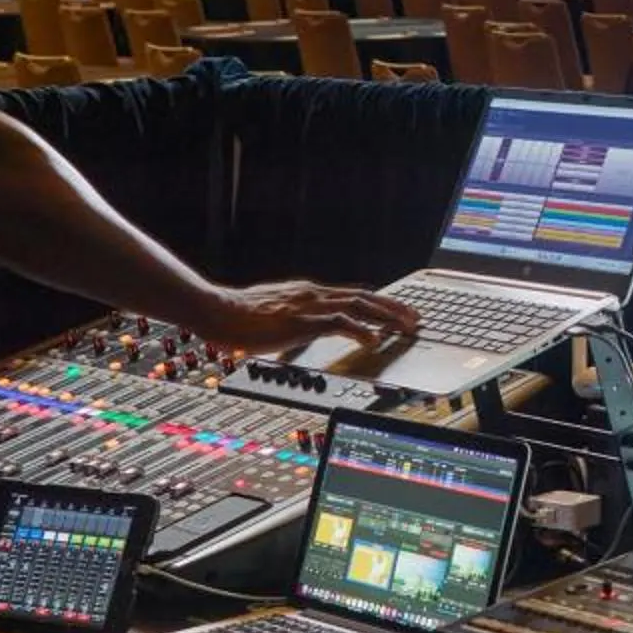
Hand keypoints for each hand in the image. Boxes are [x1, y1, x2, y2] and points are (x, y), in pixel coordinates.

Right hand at [201, 280, 423, 370]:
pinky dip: (360, 330)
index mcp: (310, 292)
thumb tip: (309, 325)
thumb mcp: (276, 312)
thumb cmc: (240, 316)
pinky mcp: (302, 320)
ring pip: (360, 306)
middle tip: (415, 319)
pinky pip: (339, 323)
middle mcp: (315, 294)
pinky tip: (372, 340)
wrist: (218, 311)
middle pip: (365, 296)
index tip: (397, 312)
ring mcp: (310, 305)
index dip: (380, 303)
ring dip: (386, 317)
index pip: (354, 294)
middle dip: (394, 308)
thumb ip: (297, 316)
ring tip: (404, 328)